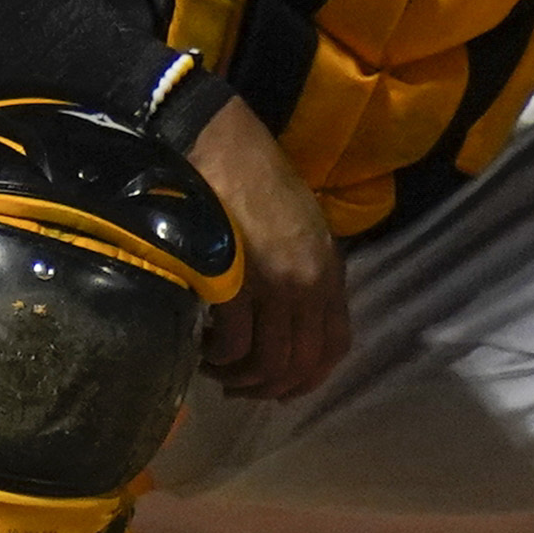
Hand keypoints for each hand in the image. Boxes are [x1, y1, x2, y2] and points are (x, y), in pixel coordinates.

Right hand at [186, 103, 351, 401]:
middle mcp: (309, 282)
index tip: (279, 389)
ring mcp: (274, 283)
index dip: (308, 378)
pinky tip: (198, 344)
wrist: (217, 143)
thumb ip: (303, 272)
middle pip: (301, 363)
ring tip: (213, 366)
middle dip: (268, 386)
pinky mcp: (236, 282)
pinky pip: (234, 345)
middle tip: (236, 385)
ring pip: (269, 362)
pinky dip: (216, 357)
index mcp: (328, 269)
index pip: (334, 345)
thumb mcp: (299, 227)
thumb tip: (287, 323)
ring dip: (238, 376)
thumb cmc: (252, 179)